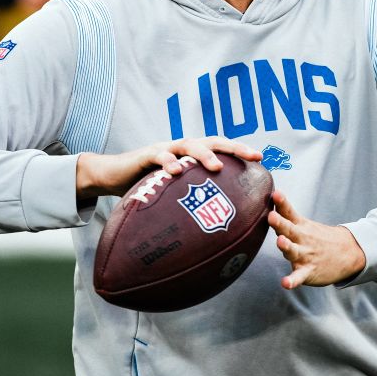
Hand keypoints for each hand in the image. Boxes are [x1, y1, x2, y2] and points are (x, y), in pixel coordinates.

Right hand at [75, 137, 261, 198]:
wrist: (113, 175)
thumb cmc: (148, 189)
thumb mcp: (173, 196)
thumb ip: (191, 206)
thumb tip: (215, 234)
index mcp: (192, 157)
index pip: (221, 150)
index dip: (241, 153)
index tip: (263, 161)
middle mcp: (182, 149)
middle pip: (212, 142)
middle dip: (234, 147)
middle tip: (253, 155)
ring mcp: (166, 148)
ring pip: (189, 145)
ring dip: (204, 154)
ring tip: (216, 167)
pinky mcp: (146, 154)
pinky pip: (160, 155)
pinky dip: (168, 161)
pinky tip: (176, 170)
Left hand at [268, 190, 365, 288]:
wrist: (348, 253)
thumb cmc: (318, 238)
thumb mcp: (304, 224)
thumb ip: (286, 214)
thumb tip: (271, 196)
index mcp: (300, 226)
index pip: (289, 212)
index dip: (282, 203)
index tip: (276, 194)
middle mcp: (302, 239)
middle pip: (289, 230)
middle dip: (280, 223)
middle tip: (272, 216)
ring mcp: (306, 255)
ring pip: (293, 251)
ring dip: (287, 247)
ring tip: (280, 242)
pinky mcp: (308, 272)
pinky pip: (299, 277)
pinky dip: (292, 281)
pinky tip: (286, 283)